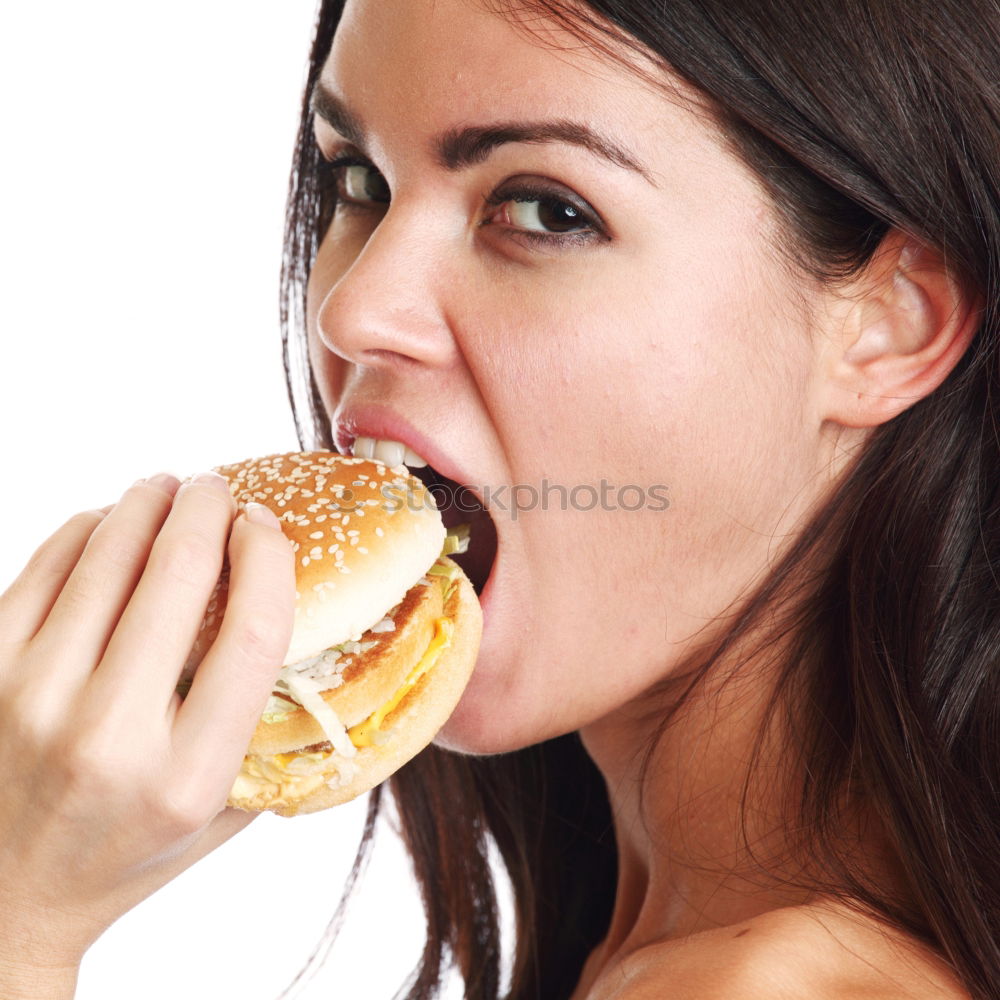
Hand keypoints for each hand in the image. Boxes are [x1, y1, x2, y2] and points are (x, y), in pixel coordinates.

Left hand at [0, 472, 294, 981]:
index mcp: (188, 776)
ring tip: (168, 488)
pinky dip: (85, 529)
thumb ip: (275, 738)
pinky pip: (45, 568)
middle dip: (208, 509)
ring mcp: (34, 700)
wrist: (4, 898)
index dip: (269, 559)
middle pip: (179, 575)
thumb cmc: (127, 850)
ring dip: (146, 503)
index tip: (267, 527)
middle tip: (218, 488)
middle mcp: (109, 735)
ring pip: (107, 556)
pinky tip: (108, 521)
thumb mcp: (222, 816)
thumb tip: (316, 637)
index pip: (254, 633)